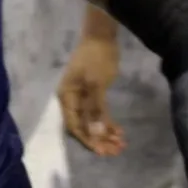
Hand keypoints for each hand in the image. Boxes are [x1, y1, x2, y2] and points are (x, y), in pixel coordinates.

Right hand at [59, 15, 125, 155]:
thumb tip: (96, 133)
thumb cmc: (96, 58)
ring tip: (120, 144)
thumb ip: (95, 110)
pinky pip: (98, 114)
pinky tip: (119, 131)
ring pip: (92, 122)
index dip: (88, 140)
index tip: (103, 151)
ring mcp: (81, 97)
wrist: (102, 36)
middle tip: (116, 150)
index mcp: (67, 97)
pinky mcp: (92, 94)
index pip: (75, 126)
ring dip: (105, 134)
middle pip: (83, 127)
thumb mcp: (96, 84)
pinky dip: (107, 123)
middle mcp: (71, 100)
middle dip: (99, 140)